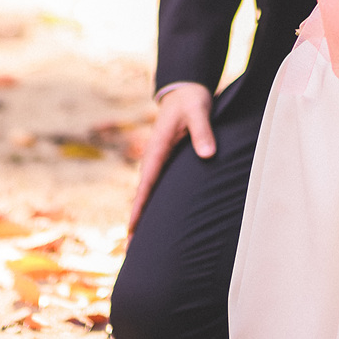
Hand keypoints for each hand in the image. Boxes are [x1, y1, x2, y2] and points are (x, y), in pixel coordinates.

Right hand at [127, 82, 213, 232]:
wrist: (185, 89)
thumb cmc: (192, 100)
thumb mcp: (198, 111)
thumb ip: (203, 132)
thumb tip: (207, 155)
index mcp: (158, 148)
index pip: (146, 184)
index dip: (139, 208)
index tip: (131, 229)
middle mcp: (153, 158)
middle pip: (142, 195)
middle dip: (136, 221)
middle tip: (131, 249)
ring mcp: (158, 161)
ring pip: (148, 193)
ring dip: (143, 215)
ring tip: (139, 243)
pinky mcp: (166, 161)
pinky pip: (157, 187)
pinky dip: (152, 204)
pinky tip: (156, 220)